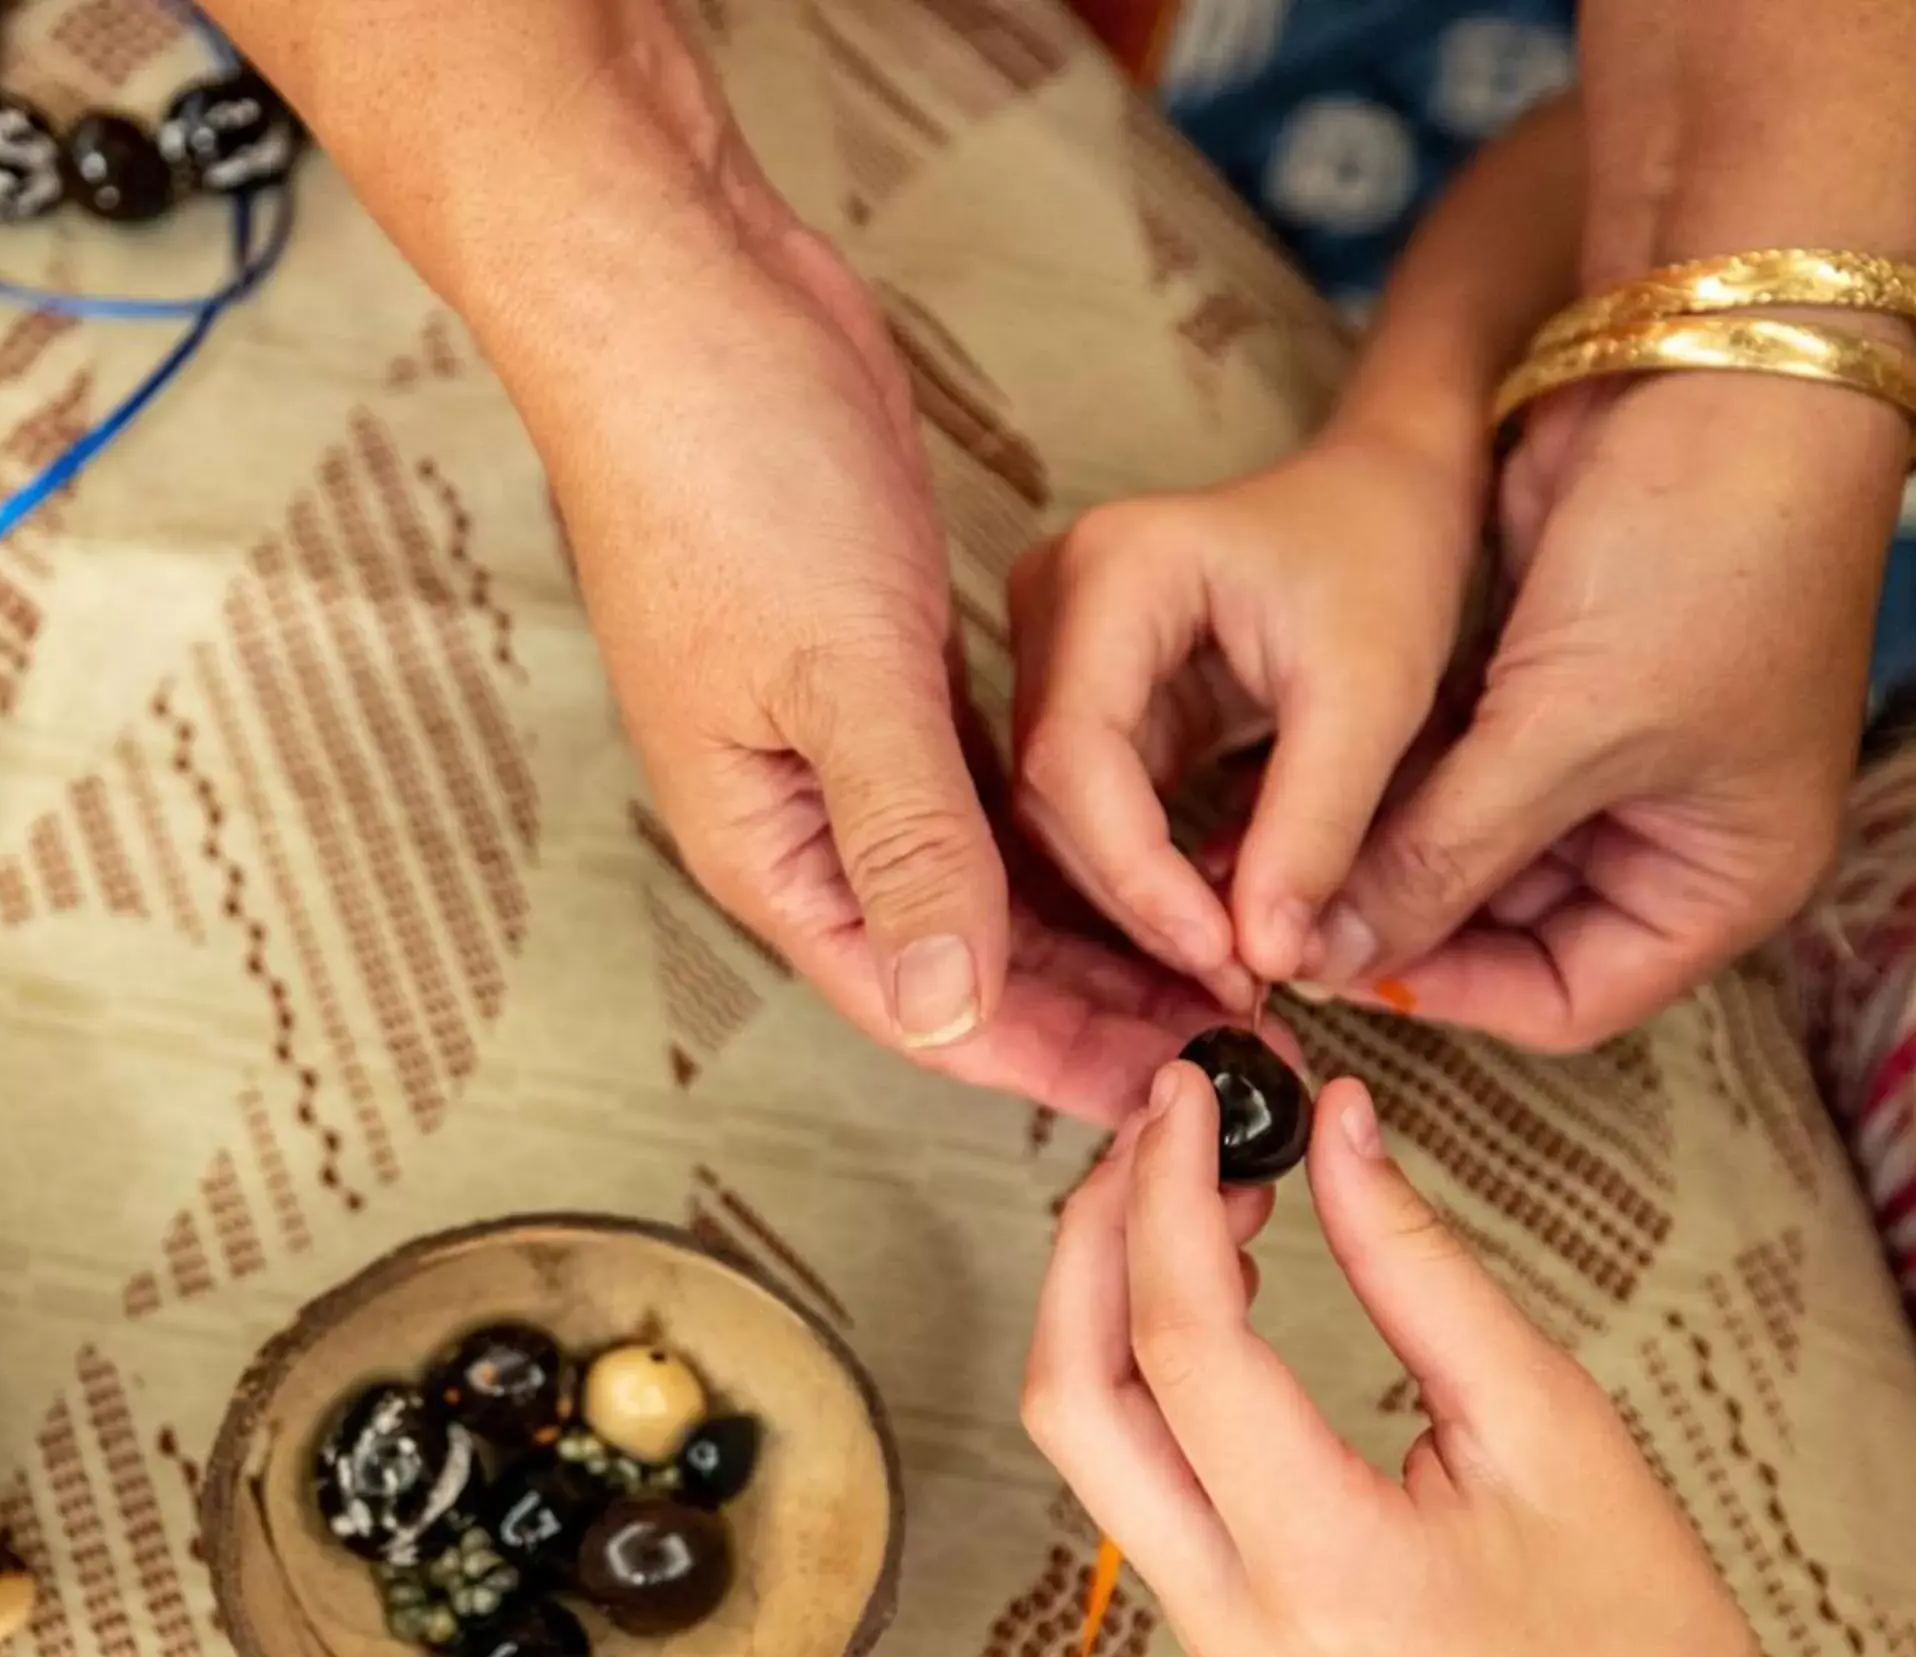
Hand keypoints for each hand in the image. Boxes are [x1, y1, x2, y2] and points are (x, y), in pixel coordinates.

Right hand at [536, 198, 1236, 1122]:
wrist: (685, 306)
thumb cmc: (724, 477)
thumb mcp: (835, 673)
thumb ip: (903, 845)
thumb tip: (952, 1012)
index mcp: (769, 843)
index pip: (923, 1000)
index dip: (1050, 1057)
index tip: (1172, 1090)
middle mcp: (804, 815)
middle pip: (964, 958)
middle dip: (1092, 1007)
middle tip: (1230, 1041)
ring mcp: (844, 743)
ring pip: (983, 881)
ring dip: (1091, 929)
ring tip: (1213, 970)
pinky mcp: (885, 670)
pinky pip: (985, 796)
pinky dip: (1062, 836)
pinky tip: (1143, 858)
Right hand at [1006, 425, 1480, 999]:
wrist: (1394, 490)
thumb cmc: (1390, 552)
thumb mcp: (1373, 688)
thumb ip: (1317, 824)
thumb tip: (1269, 959)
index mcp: (1111, 572)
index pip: (1076, 755)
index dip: (1136, 873)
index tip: (1224, 956)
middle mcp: (1055, 606)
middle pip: (1056, 797)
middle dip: (1142, 903)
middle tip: (1242, 987)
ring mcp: (1061, 652)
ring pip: (1068, 819)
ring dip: (1146, 904)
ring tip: (1243, 972)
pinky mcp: (1093, 698)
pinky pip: (1100, 812)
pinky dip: (1156, 877)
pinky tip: (1221, 935)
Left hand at [1021, 1066, 1915, 1656]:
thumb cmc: (1630, 1617)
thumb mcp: (1546, 1412)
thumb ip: (1415, 1260)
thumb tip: (1331, 1121)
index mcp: (1327, 1571)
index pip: (1184, 1350)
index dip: (1168, 1197)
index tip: (1189, 1092)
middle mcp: (1231, 1616)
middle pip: (1072, 1396)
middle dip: (1093, 1235)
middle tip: (1163, 1122)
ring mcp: (1206, 1627)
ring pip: (1079, 1429)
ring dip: (1103, 1287)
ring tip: (1195, 1176)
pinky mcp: (1209, 1613)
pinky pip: (1125, 1460)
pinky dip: (1136, 1347)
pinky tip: (1212, 1265)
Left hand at [1297, 372, 1900, 1047]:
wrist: (1720, 359)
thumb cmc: (1706, 553)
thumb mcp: (1568, 729)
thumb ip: (1441, 853)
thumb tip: (1324, 954)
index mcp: (1728, 878)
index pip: (1564, 1002)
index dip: (1441, 995)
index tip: (1326, 966)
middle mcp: (1673, 829)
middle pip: (1504, 931)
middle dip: (1395, 917)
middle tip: (1271, 908)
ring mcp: (1613, 752)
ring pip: (1466, 846)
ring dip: (1376, 848)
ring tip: (1264, 849)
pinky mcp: (1553, 678)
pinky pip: (1453, 765)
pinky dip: (1387, 777)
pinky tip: (1300, 777)